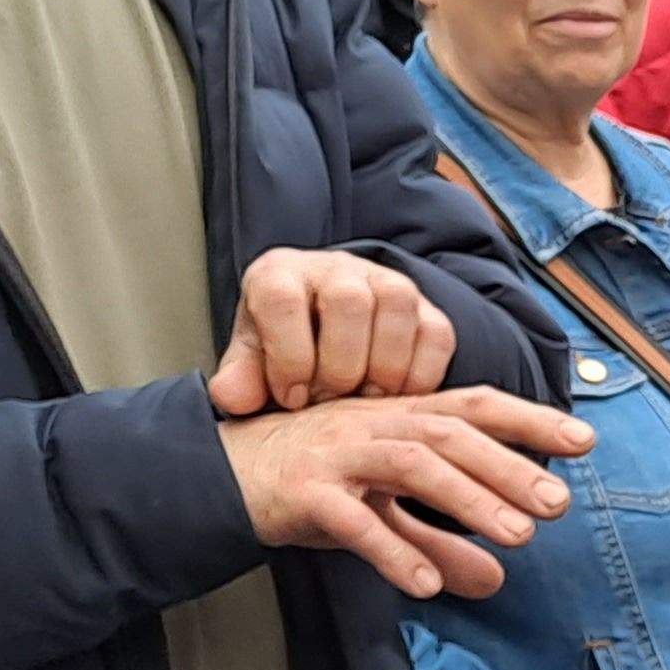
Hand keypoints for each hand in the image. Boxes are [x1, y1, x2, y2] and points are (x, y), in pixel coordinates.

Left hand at [208, 248, 456, 417]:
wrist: (325, 336)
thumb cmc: (286, 350)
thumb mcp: (254, 362)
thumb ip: (241, 378)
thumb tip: (232, 398)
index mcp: (280, 273)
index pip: (283, 299)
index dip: (288, 357)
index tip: (291, 397)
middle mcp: (336, 268)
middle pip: (348, 301)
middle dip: (340, 367)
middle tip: (330, 401)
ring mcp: (387, 282)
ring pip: (398, 306)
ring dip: (384, 369)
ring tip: (364, 399)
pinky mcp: (428, 309)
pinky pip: (437, 335)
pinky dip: (420, 376)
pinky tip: (395, 397)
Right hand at [220, 386, 591, 600]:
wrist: (217, 476)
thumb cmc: (312, 486)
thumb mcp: (384, 514)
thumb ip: (438, 543)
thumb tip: (495, 583)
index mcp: (398, 418)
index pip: (473, 408)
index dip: (529, 419)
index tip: (585, 440)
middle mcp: (373, 425)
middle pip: (450, 435)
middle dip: (509, 467)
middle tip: (559, 504)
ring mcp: (337, 454)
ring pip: (411, 464)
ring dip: (468, 500)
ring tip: (518, 538)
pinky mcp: (304, 493)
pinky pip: (353, 520)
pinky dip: (392, 550)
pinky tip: (428, 586)